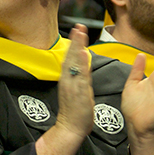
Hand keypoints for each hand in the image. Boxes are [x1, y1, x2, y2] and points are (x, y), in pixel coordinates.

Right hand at [55, 24, 93, 138]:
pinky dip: (81, 64)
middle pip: (71, 56)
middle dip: (75, 41)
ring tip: (80, 34)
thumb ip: (81, 77)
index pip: (71, 57)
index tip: (78, 30)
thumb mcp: (78, 90)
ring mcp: (73, 85)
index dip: (74, 43)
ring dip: (77, 47)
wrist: (70, 128)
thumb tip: (84, 65)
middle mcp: (69, 80)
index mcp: (69, 79)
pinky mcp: (78, 92)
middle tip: (79, 26)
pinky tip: (83, 54)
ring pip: (74, 63)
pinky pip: (80, 75)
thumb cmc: (75, 111)